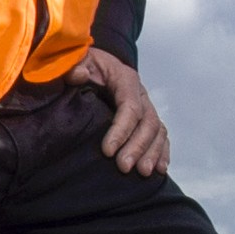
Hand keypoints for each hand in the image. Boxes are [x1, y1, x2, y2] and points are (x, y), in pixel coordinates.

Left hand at [68, 48, 170, 176]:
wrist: (91, 65)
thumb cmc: (82, 66)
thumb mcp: (76, 60)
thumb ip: (73, 65)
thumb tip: (78, 74)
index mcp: (125, 78)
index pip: (130, 106)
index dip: (121, 129)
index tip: (107, 151)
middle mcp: (140, 93)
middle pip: (147, 121)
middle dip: (137, 146)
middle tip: (123, 167)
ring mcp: (146, 107)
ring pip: (157, 131)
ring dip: (152, 153)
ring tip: (142, 173)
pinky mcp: (145, 119)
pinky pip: (160, 136)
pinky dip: (161, 152)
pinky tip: (159, 170)